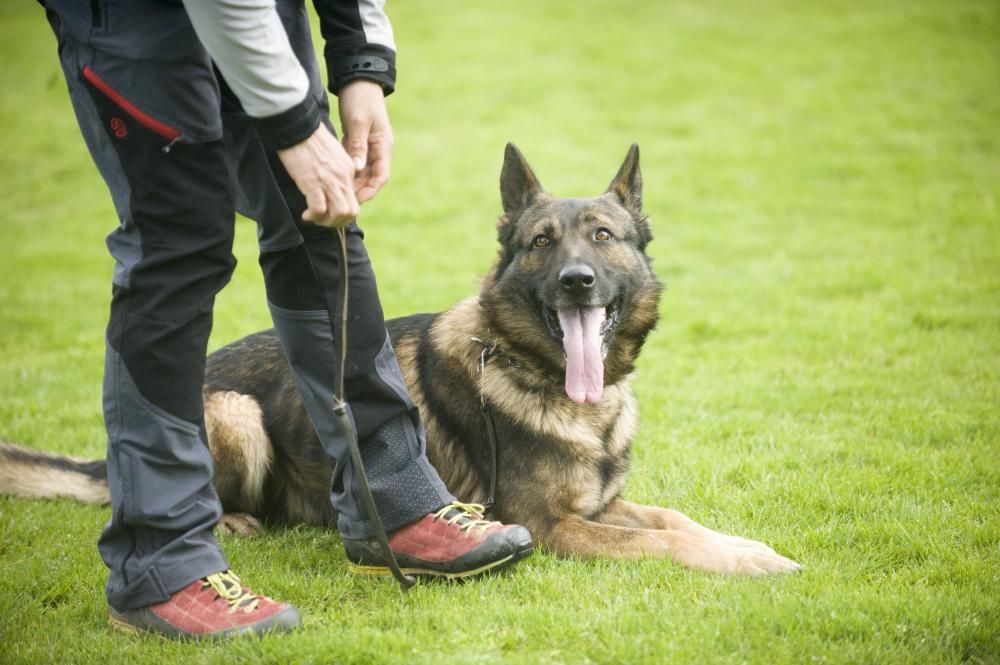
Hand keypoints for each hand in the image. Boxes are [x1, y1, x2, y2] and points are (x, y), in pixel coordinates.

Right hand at [277, 123, 358, 227]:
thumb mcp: (333, 152)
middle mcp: (343, 178)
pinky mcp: (314, 183)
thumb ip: (337, 168)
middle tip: (324, 220)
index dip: (343, 211)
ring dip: (327, 222)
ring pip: (340, 214)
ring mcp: (330, 182)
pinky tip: (306, 214)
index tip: (330, 211)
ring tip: (315, 218)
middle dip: (338, 223)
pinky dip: (313, 216)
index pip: (355, 199)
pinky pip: (319, 210)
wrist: (298, 126)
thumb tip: (331, 182)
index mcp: (349, 170)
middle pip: (352, 212)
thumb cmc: (310, 138)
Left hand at [338, 80, 393, 202]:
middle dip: (358, 192)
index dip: (369, 191)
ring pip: (362, 173)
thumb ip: (358, 145)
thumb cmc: (360, 99)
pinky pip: (354, 164)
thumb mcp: (358, 122)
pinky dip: (346, 173)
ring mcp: (369, 147)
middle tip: (341, 201)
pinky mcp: (359, 144)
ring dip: (351, 184)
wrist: (359, 81)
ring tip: (335, 194)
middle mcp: (379, 150)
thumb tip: (356, 169)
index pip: (381, 177)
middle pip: (371, 179)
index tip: (354, 200)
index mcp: (383, 146)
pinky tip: (333, 179)